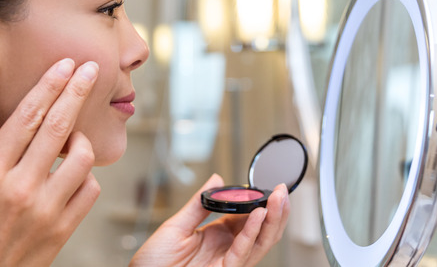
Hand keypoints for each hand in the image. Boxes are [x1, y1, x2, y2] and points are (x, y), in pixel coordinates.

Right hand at [0, 58, 100, 265]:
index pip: (27, 117)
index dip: (49, 86)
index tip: (65, 65)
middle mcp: (21, 186)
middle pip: (58, 127)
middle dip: (77, 91)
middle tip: (91, 69)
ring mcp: (46, 208)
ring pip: (82, 157)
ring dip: (81, 138)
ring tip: (71, 136)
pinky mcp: (63, 228)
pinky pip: (90, 189)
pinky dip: (87, 174)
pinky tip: (73, 171)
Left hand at [130, 174, 290, 266]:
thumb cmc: (153, 263)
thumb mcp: (176, 226)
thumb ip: (199, 204)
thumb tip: (217, 178)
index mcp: (217, 236)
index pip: (247, 218)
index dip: (260, 204)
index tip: (268, 188)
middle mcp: (227, 249)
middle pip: (261, 231)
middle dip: (276, 211)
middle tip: (282, 190)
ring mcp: (227, 262)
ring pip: (259, 243)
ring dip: (272, 220)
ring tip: (279, 199)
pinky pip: (242, 252)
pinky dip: (251, 233)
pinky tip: (259, 216)